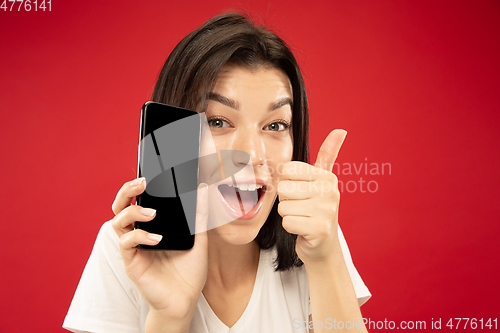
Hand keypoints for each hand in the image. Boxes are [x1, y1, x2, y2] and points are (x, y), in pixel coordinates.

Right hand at [110, 179, 208, 319]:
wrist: (185, 299)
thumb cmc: (189, 271)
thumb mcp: (200, 239)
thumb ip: (199, 215)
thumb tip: (203, 190)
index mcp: (152, 226)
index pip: (138, 200)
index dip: (137, 187)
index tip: (149, 174)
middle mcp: (139, 233)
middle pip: (121, 206)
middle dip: (126, 191)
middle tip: (140, 183)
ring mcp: (134, 247)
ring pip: (117, 221)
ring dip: (132, 212)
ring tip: (152, 213)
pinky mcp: (131, 261)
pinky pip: (126, 243)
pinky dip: (140, 236)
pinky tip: (157, 238)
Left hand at [277, 129, 346, 263]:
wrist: (323, 246)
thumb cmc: (316, 210)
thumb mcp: (321, 180)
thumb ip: (328, 155)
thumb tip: (341, 130)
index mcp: (327, 177)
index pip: (287, 170)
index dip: (288, 183)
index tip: (301, 193)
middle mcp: (330, 191)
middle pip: (283, 188)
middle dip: (287, 201)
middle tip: (302, 208)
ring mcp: (326, 210)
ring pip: (283, 206)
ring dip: (289, 215)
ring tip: (303, 218)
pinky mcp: (319, 229)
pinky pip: (287, 222)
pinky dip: (291, 228)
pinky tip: (303, 229)